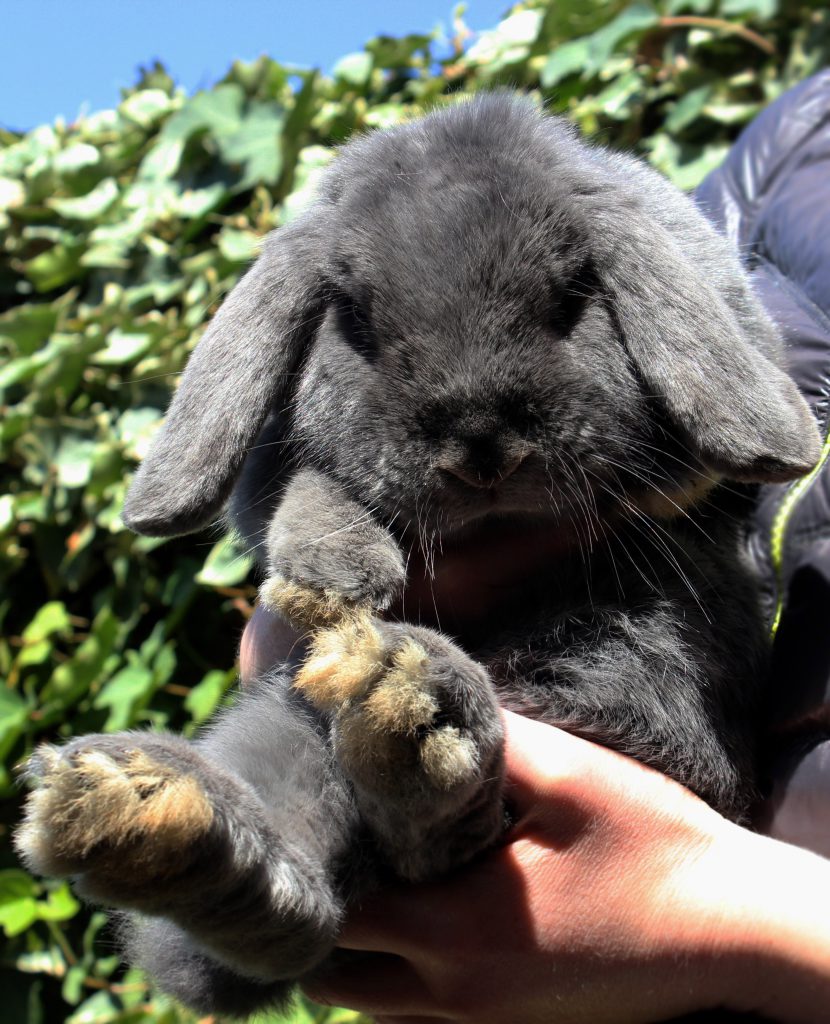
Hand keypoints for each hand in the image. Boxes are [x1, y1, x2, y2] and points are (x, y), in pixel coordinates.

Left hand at [239, 613, 829, 1022]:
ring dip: (351, 955)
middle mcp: (457, 991)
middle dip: (310, 927)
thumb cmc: (655, 850)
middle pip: (336, 980)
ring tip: (356, 884)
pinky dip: (394, 981)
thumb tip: (426, 704)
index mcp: (457, 930)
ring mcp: (486, 1018)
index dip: (303, 874)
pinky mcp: (514, 1023)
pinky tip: (416, 922)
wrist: (732, 932)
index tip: (290, 825)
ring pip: (373, 1005)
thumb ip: (491, 742)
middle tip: (314, 857)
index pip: (333, 919)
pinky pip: (420, 1017)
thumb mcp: (573, 779)